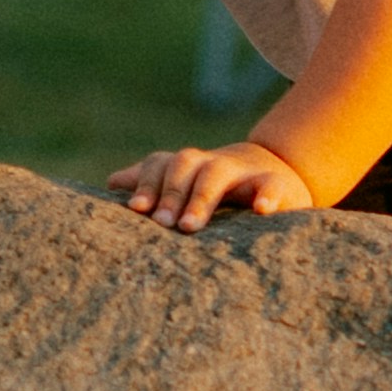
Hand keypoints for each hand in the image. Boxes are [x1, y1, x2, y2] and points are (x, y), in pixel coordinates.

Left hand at [109, 134, 321, 228]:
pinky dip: (267, 194)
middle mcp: (212, 163)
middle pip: (186, 164)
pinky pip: (272, 184)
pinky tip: (261, 210)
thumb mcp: (188, 183)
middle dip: (170, 193)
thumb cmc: (221, 187)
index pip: (162, 164)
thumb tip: (113, 183)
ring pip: (218, 172)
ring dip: (201, 197)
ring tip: (189, 227)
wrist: (278, 169)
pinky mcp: (278, 183)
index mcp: (189, 166)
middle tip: (162, 224)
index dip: (147, 183)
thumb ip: (155, 182)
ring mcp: (245, 171)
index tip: (136, 209)